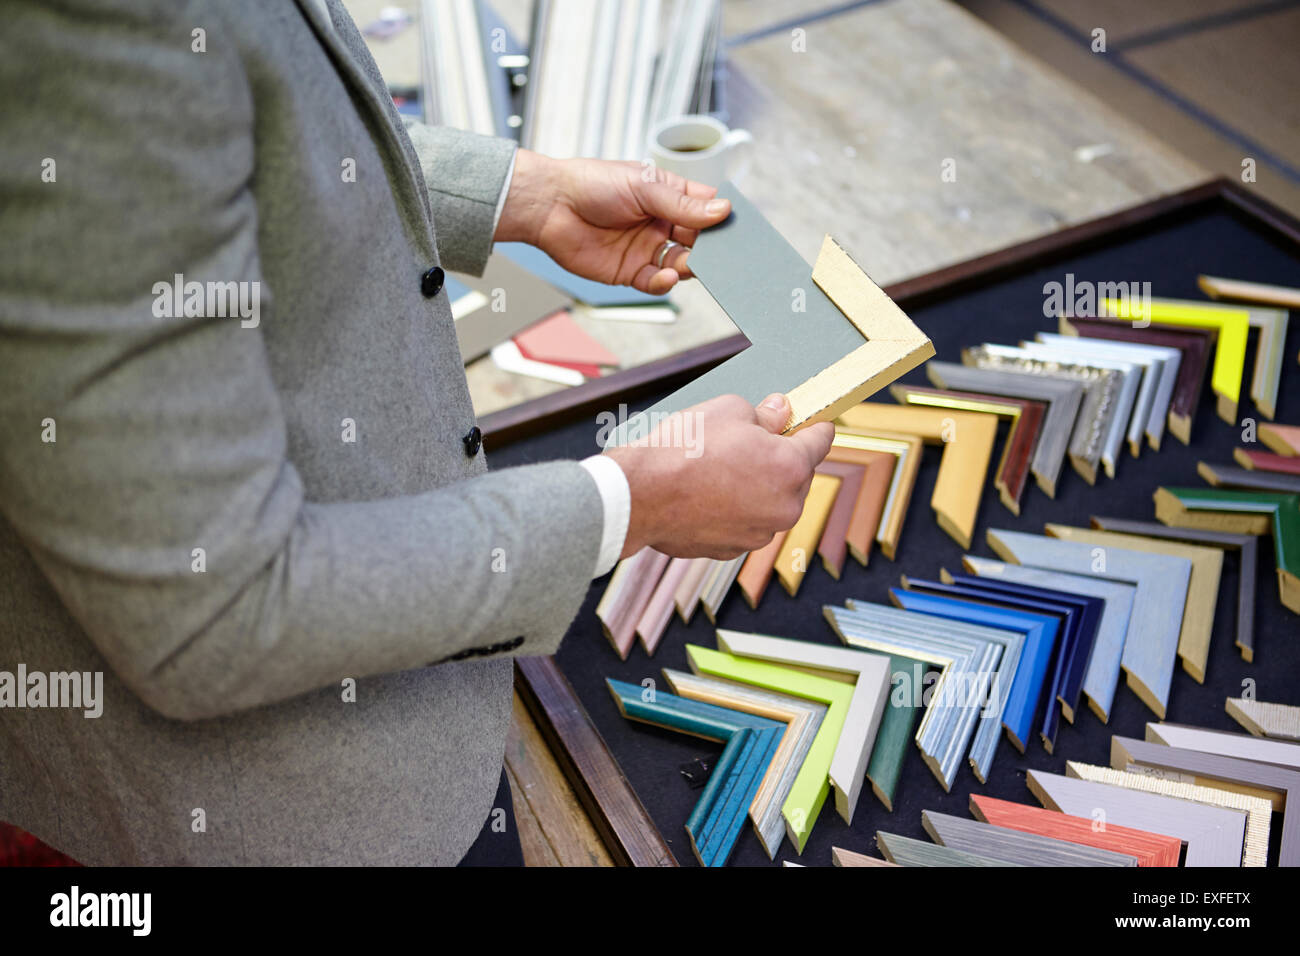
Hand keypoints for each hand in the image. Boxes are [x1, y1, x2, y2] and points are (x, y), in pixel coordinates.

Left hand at [494, 149, 730, 294]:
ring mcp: (647, 249)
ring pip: (682, 265)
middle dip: (713, 249)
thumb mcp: (644, 187)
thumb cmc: (593, 184)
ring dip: (691, 267)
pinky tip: (666, 276)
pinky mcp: (630, 272)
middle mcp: (662, 224)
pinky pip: (656, 282)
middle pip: (700, 241)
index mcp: (669, 196)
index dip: (724, 218)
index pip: (706, 208)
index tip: (741, 228)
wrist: (551, 206)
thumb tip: (723, 210)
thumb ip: (683, 204)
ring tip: (694, 265)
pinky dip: (664, 283)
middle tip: (725, 255)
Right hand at [604, 394, 836, 559]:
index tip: (812, 421)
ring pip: (771, 503)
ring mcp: (758, 533)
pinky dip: (734, 509)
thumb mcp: (728, 410)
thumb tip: (781, 413)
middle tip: (750, 442)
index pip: (821, 441)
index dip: (815, 425)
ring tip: (721, 469)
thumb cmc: (683, 448)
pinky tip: (707, 493)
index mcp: (790, 468)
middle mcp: (784, 507)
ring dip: (757, 487)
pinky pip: (744, 523)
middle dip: (781, 459)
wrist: (639, 495)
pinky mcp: (732, 549)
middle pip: (797, 476)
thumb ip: (765, 415)